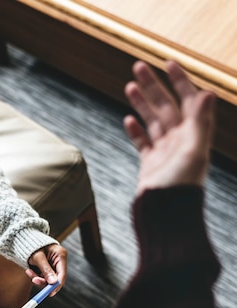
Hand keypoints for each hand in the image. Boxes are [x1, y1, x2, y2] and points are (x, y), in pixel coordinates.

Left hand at [26, 244, 66, 295]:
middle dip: (44, 281)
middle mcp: (58, 260)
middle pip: (55, 278)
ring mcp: (53, 265)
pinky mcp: (47, 267)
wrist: (24, 241)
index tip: (50, 293)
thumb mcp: (38, 257)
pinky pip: (43, 277)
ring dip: (38, 278)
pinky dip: (36, 276)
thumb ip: (46, 269)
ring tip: (29, 271)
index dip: (57, 285)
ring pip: (48, 279)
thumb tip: (53, 282)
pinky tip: (29, 270)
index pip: (62, 274)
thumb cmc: (32, 245)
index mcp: (60, 255)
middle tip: (34, 280)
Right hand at [123, 60, 215, 195]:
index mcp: (193, 135)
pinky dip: (136, 130)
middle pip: (165, 106)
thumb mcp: (194, 152)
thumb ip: (200, 122)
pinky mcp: (151, 164)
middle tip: (138, 66)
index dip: (180, 81)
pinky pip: (143, 142)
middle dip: (153, 85)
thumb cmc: (182, 187)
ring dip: (142, 102)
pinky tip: (128, 119)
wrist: (166, 214)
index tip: (168, 63)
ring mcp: (165, 151)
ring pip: (152, 120)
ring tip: (130, 85)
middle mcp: (180, 140)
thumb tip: (208, 92)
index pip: (188, 100)